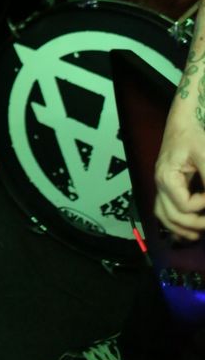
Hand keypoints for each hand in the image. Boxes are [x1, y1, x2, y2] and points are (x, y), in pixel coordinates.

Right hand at [154, 118, 204, 239]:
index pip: (183, 205)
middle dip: (193, 224)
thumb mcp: (204, 154)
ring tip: (197, 235)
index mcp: (167, 177)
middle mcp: (160, 183)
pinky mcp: (166, 185)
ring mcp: (161, 185)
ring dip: (179, 228)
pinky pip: (163, 209)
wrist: (182, 123)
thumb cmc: (192, 136)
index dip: (202, 206)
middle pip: (171, 215)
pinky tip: (186, 228)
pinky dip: (174, 221)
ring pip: (163, 215)